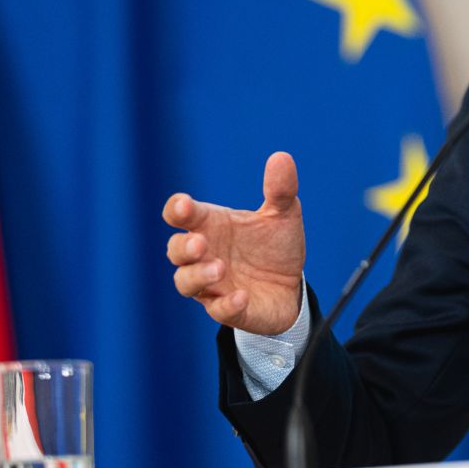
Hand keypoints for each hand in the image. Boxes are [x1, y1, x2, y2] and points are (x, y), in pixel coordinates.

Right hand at [164, 151, 305, 334]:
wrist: (292, 286)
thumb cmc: (275, 247)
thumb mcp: (283, 215)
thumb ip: (280, 190)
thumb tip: (282, 157)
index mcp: (212, 226)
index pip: (181, 215)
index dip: (177, 210)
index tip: (184, 206)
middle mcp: (205, 255)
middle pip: (176, 251)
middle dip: (184, 247)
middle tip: (201, 243)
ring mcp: (213, 285)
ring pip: (186, 283)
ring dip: (199, 275)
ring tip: (220, 268)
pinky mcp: (229, 310)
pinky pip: (218, 310)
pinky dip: (226, 304)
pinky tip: (241, 296)